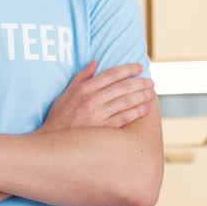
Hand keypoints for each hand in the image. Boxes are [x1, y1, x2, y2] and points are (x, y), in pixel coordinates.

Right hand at [39, 60, 155, 133]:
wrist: (54, 144)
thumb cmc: (59, 117)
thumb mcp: (66, 93)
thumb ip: (81, 76)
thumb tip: (95, 61)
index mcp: (84, 89)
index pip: (111, 74)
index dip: (128, 69)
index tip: (139, 67)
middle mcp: (92, 100)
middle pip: (123, 87)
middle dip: (140, 82)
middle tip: (151, 81)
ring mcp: (99, 115)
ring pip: (127, 101)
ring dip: (142, 95)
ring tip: (152, 92)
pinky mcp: (104, 130)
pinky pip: (125, 118)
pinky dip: (138, 111)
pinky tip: (146, 108)